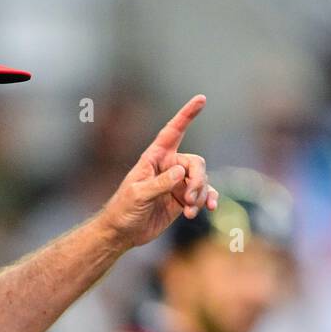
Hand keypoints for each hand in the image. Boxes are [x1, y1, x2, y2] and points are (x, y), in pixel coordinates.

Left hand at [98, 94, 218, 250]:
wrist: (122, 233)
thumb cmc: (123, 209)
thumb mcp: (138, 195)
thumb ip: (160, 183)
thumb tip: (181, 172)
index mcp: (155, 158)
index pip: (173, 131)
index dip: (187, 115)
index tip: (201, 99)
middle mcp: (168, 167)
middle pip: (196, 163)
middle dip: (198, 180)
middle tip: (190, 199)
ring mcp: (177, 183)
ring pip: (202, 180)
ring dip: (201, 195)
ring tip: (191, 210)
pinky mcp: (182, 199)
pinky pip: (203, 195)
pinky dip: (207, 201)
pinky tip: (207, 210)